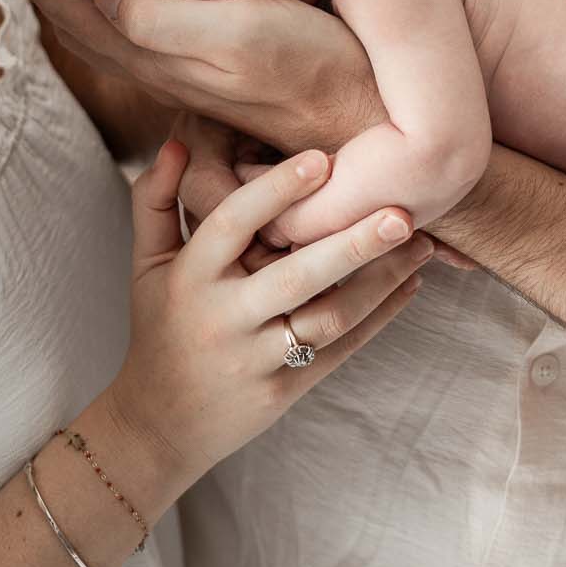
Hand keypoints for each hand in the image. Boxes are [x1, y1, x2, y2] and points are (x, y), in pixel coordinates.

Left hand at [0, 0, 383, 152]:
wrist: (367, 117)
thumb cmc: (313, 70)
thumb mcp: (240, 37)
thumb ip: (167, 21)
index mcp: (158, 57)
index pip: (74, 13)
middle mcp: (165, 67)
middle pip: (82, 23)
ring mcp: (192, 69)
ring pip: (111, 29)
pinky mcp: (220, 64)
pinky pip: (145, 30)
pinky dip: (119, 0)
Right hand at [109, 140, 430, 486]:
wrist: (161, 424)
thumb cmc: (159, 328)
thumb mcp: (145, 264)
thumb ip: (155, 201)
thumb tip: (176, 143)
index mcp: (190, 278)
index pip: (232, 224)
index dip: (276, 191)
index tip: (323, 158)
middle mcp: (225, 318)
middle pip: (295, 277)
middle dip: (351, 243)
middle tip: (400, 212)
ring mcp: (257, 358)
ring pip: (329, 317)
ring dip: (381, 282)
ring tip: (420, 246)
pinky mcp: (286, 389)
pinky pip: (341, 349)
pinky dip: (380, 318)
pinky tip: (411, 285)